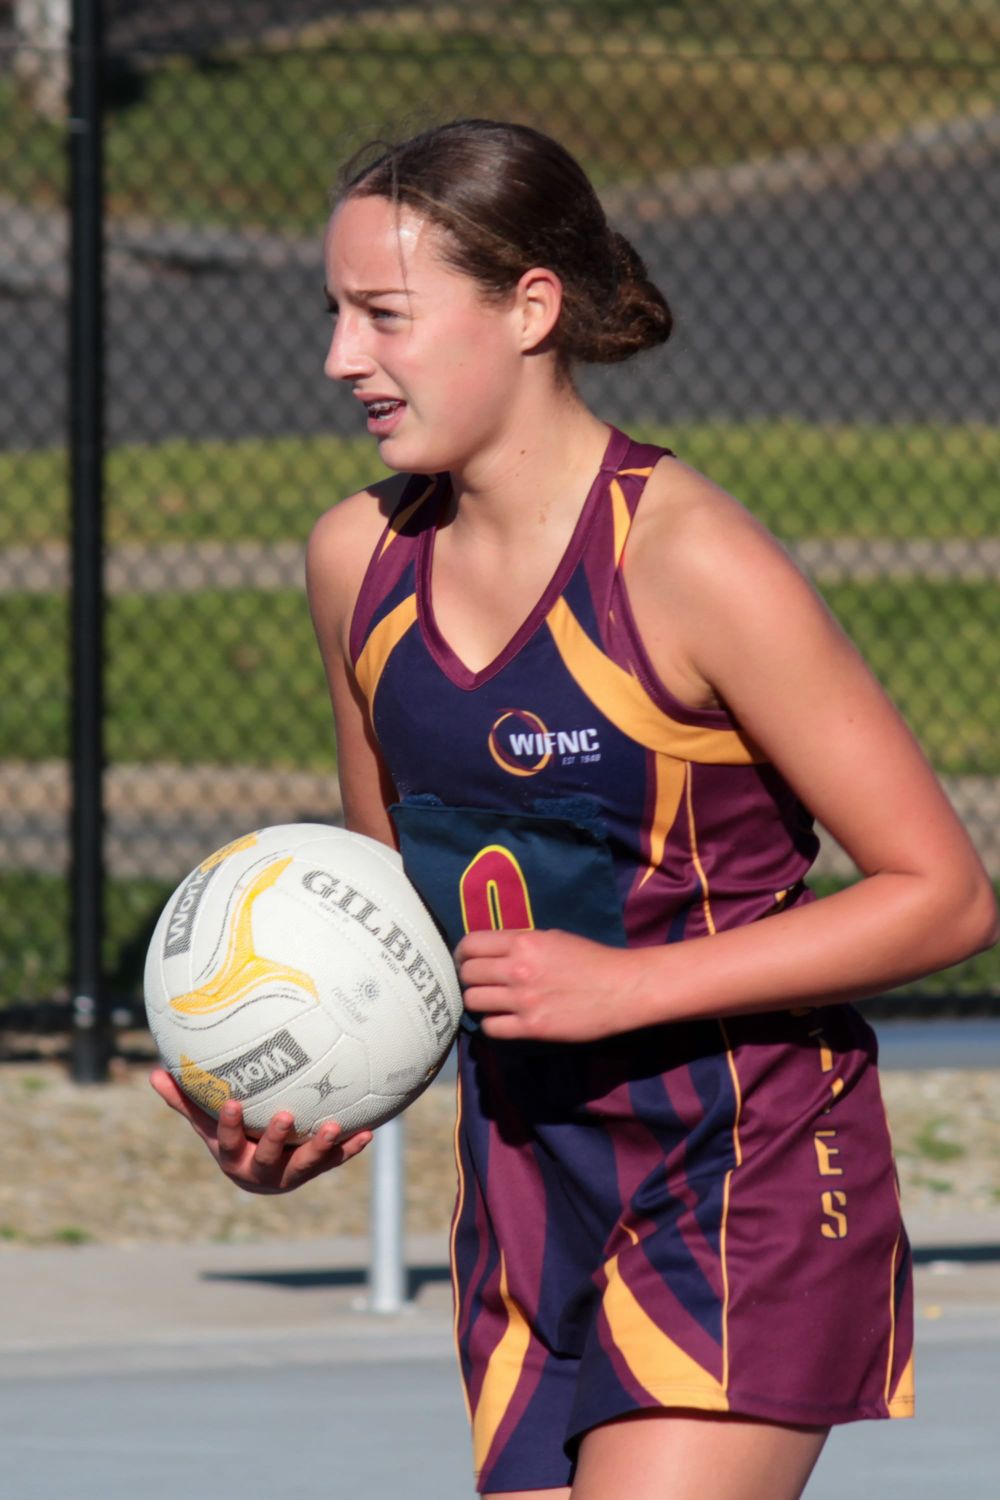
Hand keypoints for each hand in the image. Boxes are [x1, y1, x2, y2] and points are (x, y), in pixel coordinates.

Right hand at [149, 1067, 372, 1194]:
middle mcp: (261, 1171)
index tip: (233, 1103)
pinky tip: (368, 1132)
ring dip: (322, 1147)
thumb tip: (152, 1072)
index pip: (229, 1141)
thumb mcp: (206, 1125)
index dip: (230, 1125)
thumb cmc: (231, 1140)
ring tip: (336, 1126)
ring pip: (306, 1166)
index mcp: (233, 1157)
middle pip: (269, 1159)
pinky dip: (349, 1149)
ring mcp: (290, 1174)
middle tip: (289, 1116)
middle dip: (278, 1140)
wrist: (258, 1175)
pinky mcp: (314, 1171)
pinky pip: (334, 1162)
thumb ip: (184, 1102)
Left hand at [456, 928, 645, 1042]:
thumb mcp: (553, 937)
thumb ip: (521, 942)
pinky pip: (491, 1027)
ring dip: (478, 1001)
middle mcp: (518, 969)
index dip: (462, 953)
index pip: (471, 944)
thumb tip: (493, 951)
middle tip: (477, 983)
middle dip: (467, 977)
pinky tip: (503, 1020)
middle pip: (467, 974)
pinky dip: (492, 1024)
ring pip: (473, 1001)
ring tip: (490, 1002)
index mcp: (523, 942)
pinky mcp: (532, 1027)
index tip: (465, 960)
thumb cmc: (592, 959)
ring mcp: (523, 1000)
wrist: (622, 988)